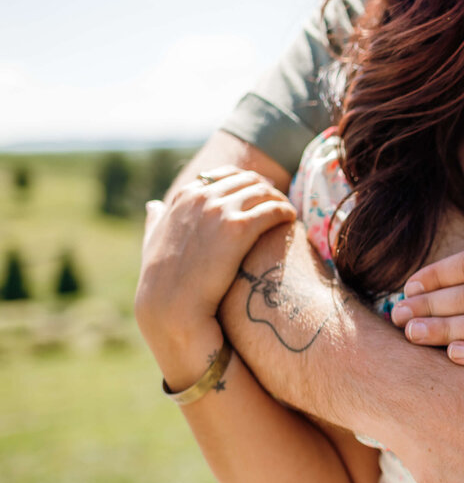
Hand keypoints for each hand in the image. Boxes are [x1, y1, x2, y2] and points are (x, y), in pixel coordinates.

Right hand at [135, 165, 295, 350]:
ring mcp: (219, 211)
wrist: (171, 306)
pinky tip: (292, 222)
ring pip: (264, 193)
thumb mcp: (152, 242)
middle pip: (249, 181)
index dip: (248, 184)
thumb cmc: (163, 281)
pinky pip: (274, 210)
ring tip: (289, 215)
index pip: (225, 176)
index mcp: (185, 196)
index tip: (262, 195)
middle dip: (268, 191)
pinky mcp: (238, 228)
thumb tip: (154, 206)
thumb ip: (156, 221)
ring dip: (280, 201)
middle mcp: (202, 197)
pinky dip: (286, 212)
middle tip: (281, 204)